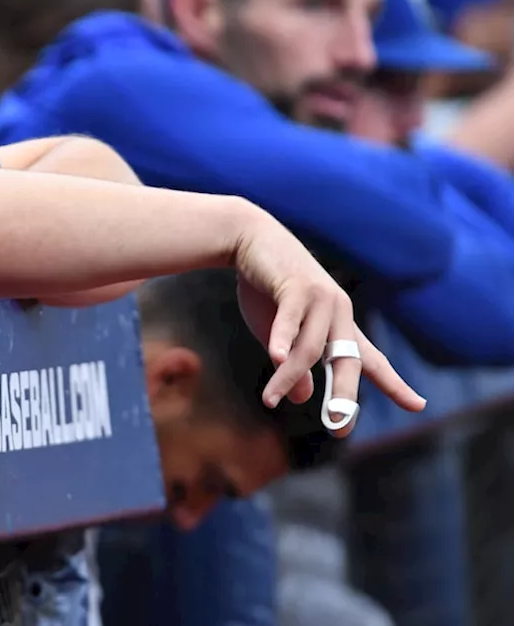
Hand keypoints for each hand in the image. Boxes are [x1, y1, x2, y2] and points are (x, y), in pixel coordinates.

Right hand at [231, 204, 425, 435]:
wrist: (250, 239)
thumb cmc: (265, 288)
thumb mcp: (279, 333)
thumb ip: (293, 364)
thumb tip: (303, 396)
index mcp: (339, 325)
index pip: (371, 360)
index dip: (394, 384)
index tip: (418, 405)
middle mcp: (339, 314)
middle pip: (349, 362)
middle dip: (344, 397)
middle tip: (339, 428)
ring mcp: (321, 299)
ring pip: (310, 349)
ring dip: (287, 377)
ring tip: (269, 401)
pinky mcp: (296, 287)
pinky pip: (291, 322)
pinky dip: (281, 341)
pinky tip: (273, 358)